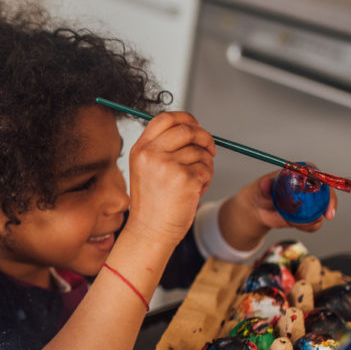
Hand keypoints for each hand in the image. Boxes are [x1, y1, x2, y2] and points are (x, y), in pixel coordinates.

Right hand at [125, 111, 215, 245]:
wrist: (150, 231)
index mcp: (140, 150)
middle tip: (209, 150)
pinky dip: (206, 180)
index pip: (165, 119)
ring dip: (205, 166)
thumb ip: (162, 148)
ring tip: (193, 182)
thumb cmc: (152, 204)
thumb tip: (192, 130)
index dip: (185, 118)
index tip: (196, 126)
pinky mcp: (186, 179)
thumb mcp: (146, 170)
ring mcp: (168, 166)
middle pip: (188, 130)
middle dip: (205, 138)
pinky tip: (193, 192)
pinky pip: (207, 169)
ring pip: (201, 152)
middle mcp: (151, 154)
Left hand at [244, 172, 337, 230]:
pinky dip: (306, 226)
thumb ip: (265, 186)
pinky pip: (314, 223)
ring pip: (321, 211)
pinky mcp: (307, 215)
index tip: (326, 195)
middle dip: (330, 205)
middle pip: (327, 194)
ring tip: (292, 220)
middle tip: (327, 216)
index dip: (326, 185)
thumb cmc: (260, 193)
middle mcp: (309, 187)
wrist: (257, 209)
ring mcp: (310, 202)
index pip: (318, 176)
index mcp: (300, 174)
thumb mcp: (261, 189)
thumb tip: (265, 183)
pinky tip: (293, 223)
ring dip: (312, 219)